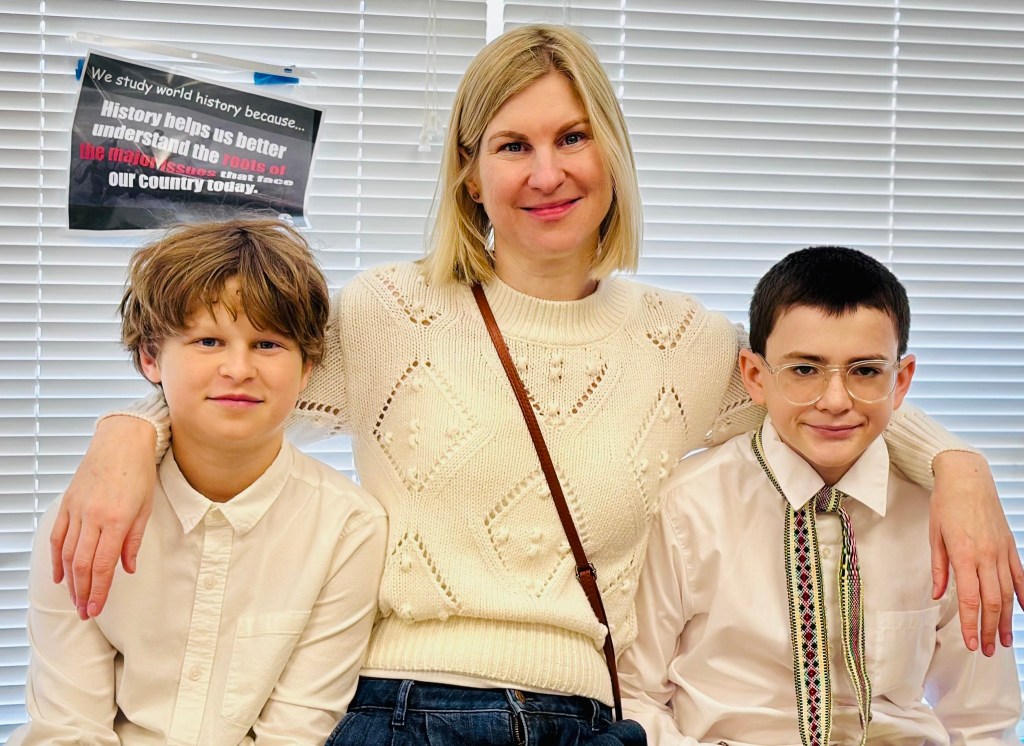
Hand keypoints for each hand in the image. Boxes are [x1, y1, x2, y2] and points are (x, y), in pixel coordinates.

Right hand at [50, 416, 156, 618]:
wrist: (121, 441)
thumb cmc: (138, 472)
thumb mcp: (146, 507)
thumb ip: (134, 540)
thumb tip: (127, 569)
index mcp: (117, 519)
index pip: (103, 564)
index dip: (99, 590)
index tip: (96, 609)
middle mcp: (93, 516)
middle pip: (82, 564)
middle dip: (83, 592)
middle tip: (85, 612)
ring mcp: (77, 510)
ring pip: (68, 554)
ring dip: (71, 581)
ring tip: (76, 599)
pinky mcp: (67, 503)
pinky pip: (58, 536)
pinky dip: (57, 558)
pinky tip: (59, 576)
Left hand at [929, 450, 1023, 654]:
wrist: (967, 478)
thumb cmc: (946, 504)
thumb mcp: (934, 535)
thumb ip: (939, 568)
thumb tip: (938, 595)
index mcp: (964, 554)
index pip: (970, 599)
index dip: (972, 624)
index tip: (971, 643)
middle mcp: (987, 556)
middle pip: (992, 602)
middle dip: (990, 629)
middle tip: (986, 650)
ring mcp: (1002, 551)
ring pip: (1008, 593)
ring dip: (1007, 619)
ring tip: (1005, 641)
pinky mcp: (1011, 545)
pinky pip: (1021, 575)